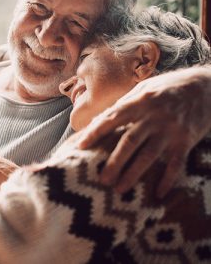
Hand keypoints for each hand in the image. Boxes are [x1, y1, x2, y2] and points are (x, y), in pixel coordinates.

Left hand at [79, 66, 210, 197]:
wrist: (204, 86)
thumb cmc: (166, 88)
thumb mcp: (143, 89)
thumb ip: (122, 105)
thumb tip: (99, 121)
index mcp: (139, 101)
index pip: (111, 118)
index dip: (95, 132)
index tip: (81, 145)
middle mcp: (153, 116)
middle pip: (129, 142)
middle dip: (114, 162)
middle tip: (101, 179)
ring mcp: (170, 129)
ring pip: (149, 155)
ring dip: (133, 174)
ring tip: (120, 189)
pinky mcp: (186, 140)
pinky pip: (176, 164)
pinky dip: (168, 179)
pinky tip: (158, 193)